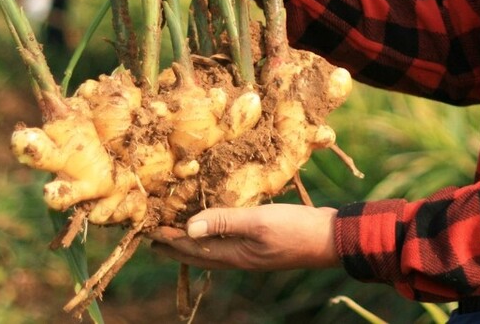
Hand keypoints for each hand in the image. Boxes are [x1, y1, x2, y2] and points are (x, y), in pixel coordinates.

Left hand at [148, 204, 338, 270]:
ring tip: (175, 235)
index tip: (148, 227)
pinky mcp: (261, 244)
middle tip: (151, 237)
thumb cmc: (297, 229)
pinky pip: (227, 242)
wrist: (332, 239)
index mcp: (234, 254)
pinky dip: (213, 235)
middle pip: (198, 254)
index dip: (169, 238)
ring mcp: (250, 252)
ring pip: (212, 250)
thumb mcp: (260, 221)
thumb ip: (225, 221)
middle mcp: (238, 257)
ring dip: (192, 242)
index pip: (192, 248)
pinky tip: (216, 228)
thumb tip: (189, 227)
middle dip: (174, 245)